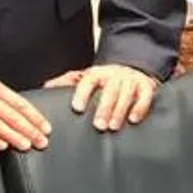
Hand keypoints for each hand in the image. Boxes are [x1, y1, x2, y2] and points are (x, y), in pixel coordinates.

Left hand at [43, 64, 158, 131]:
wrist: (132, 66)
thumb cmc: (105, 79)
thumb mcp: (86, 77)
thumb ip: (66, 83)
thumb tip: (46, 88)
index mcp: (97, 73)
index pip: (88, 80)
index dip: (82, 93)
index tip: (77, 108)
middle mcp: (115, 75)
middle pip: (109, 90)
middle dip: (103, 108)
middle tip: (98, 125)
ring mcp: (131, 80)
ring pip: (126, 95)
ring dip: (119, 111)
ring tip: (113, 126)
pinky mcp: (146, 86)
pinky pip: (145, 97)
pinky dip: (140, 108)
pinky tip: (133, 119)